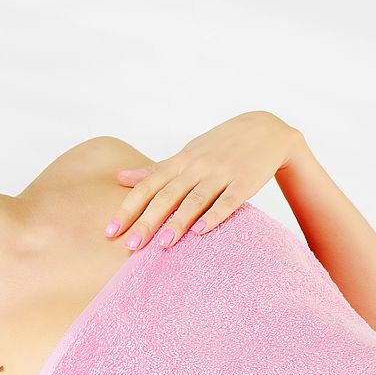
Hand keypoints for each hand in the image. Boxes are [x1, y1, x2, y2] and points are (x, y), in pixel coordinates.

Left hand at [104, 111, 304, 248]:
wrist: (265, 128)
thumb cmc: (218, 146)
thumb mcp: (185, 154)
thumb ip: (153, 170)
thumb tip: (118, 178)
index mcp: (178, 162)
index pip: (146, 187)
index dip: (127, 209)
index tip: (110, 231)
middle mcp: (196, 166)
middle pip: (166, 196)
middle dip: (147, 221)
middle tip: (130, 246)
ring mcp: (221, 172)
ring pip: (195, 199)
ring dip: (178, 221)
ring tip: (162, 244)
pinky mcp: (245, 180)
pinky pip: (229, 200)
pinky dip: (215, 215)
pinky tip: (201, 232)